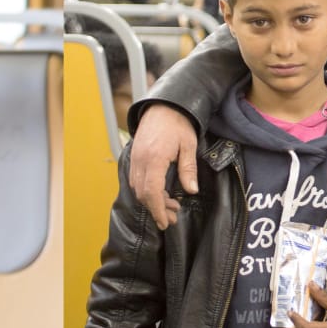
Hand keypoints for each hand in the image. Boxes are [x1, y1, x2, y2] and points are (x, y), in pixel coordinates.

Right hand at [129, 105, 197, 229]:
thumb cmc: (178, 124)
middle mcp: (140, 161)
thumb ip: (188, 169)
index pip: (151, 191)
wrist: (162, 106)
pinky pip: (136, 180)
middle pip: (143, 194)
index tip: (164, 222)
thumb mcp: (189, 145)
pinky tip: (160, 193)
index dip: (157, 209)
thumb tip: (192, 190)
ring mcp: (135, 159)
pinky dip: (147, 190)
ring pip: (138, 188)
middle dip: (156, 209)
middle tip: (172, 218)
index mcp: (154, 159)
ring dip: (152, 200)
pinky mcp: (134, 157)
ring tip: (171, 206)